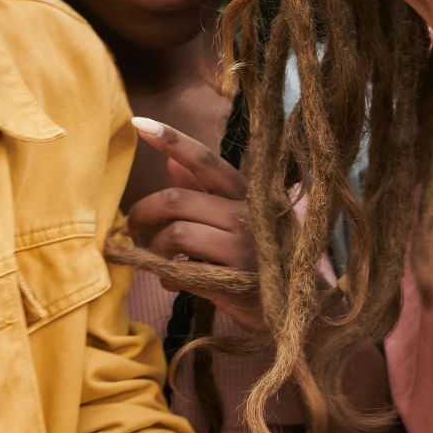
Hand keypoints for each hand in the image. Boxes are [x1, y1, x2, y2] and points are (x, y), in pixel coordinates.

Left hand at [125, 116, 263, 330]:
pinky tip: (172, 282)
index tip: (139, 123)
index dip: (172, 140)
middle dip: (142, 213)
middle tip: (131, 227)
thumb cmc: (265, 258)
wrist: (301, 309)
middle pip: (176, 199)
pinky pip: (179, 272)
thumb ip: (206, 191)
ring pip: (174, 235)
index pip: (206, 159)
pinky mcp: (233, 282)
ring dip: (153, 249)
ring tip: (156, 259)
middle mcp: (248, 215)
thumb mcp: (241, 218)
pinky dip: (166, 276)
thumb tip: (171, 162)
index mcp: (249, 193)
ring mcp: (243, 249)